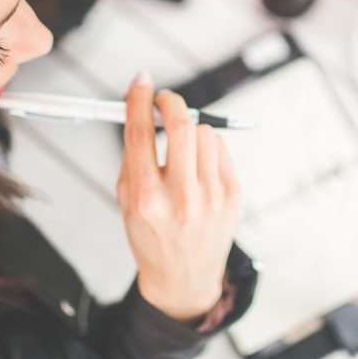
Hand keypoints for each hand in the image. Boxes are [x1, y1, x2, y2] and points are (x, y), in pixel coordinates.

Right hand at [117, 72, 240, 321]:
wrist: (184, 278)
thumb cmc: (150, 236)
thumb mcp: (125, 201)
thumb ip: (132, 155)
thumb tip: (141, 108)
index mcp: (145, 199)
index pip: (140, 133)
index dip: (139, 99)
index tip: (141, 80)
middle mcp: (180, 197)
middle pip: (180, 126)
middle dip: (171, 102)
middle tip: (164, 100)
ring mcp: (211, 197)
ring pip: (205, 133)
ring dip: (190, 129)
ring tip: (182, 147)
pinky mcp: (232, 195)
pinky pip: (220, 149)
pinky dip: (207, 147)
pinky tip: (198, 165)